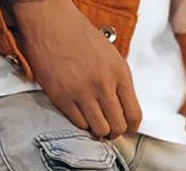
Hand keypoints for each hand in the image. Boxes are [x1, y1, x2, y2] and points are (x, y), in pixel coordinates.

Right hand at [11, 0, 141, 138]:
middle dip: (115, 132)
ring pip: (99, 129)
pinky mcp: (62, 97)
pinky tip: (80, 113)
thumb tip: (125, 110)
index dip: (131, 127)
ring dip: (98, 130)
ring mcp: (82, 93)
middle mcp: (103, 85)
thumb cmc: (80, 37)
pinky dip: (82, 123)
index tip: (127, 129)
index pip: (134, 114)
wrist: (51, 23)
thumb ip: (119, 82)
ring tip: (94, 123)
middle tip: (109, 128)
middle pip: (118, 126)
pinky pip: (79, 123)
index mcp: (119, 73)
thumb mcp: (111, 56)